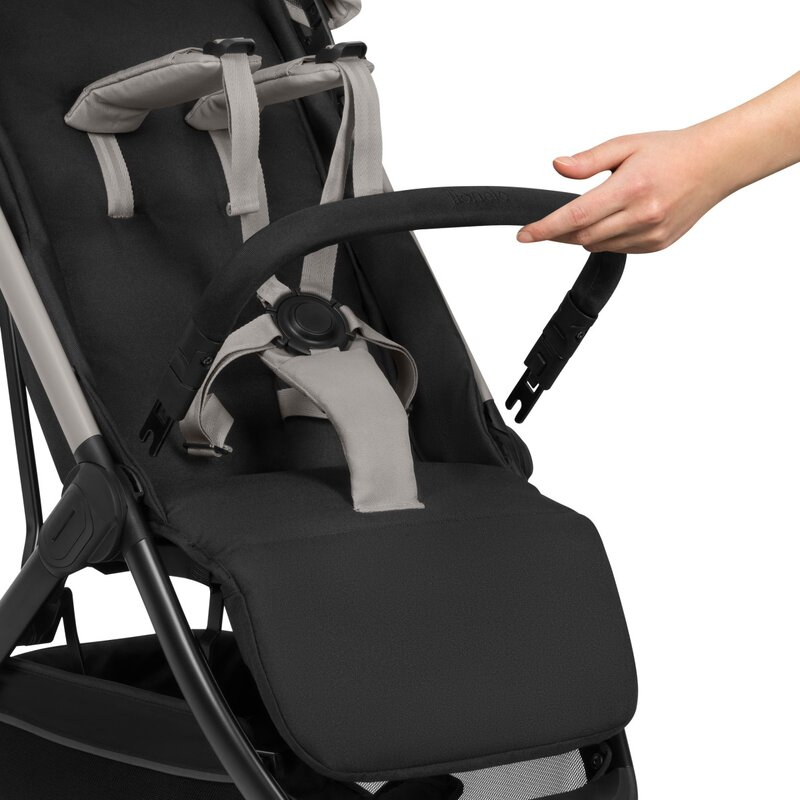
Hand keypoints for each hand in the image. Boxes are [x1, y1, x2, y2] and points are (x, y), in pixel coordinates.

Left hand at [517, 127, 730, 253]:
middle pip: (582, 236)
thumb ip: (588, 161)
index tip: (523, 235)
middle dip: (560, 231)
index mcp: (630, 188)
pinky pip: (618, 249)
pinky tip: (618, 218)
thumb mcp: (626, 145)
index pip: (575, 215)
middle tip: (553, 220)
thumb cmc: (671, 151)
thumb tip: (557, 166)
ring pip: (597, 245)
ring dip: (584, 234)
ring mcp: (650, 234)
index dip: (544, 228)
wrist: (715, 164)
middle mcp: (642, 215)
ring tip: (597, 210)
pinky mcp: (657, 245)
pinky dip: (607, 238)